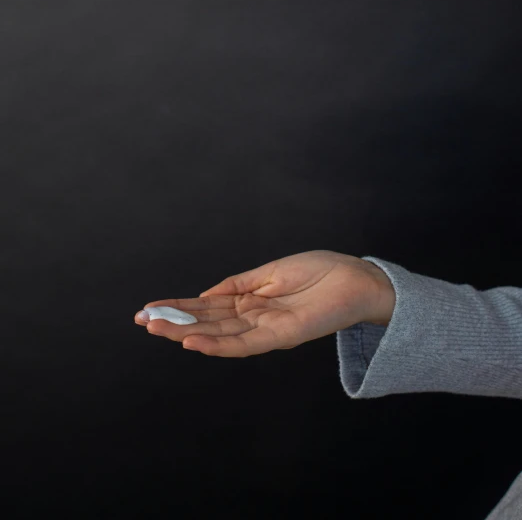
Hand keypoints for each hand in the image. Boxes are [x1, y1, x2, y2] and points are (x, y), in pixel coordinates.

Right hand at [134, 249, 394, 357]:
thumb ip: (236, 285)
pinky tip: (193, 341)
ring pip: (219, 336)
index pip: (206, 307)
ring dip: (186, 334)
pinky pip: (244, 344)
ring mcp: (265, 329)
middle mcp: (253, 318)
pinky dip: (217, 344)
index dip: (178, 308)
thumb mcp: (268, 272)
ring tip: (157, 329)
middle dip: (173, 322)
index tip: (149, 308)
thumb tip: (204, 295)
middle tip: (142, 321)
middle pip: (207, 323)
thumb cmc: (318, 271)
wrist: (355, 278)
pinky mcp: (281, 336)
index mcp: (249, 301)